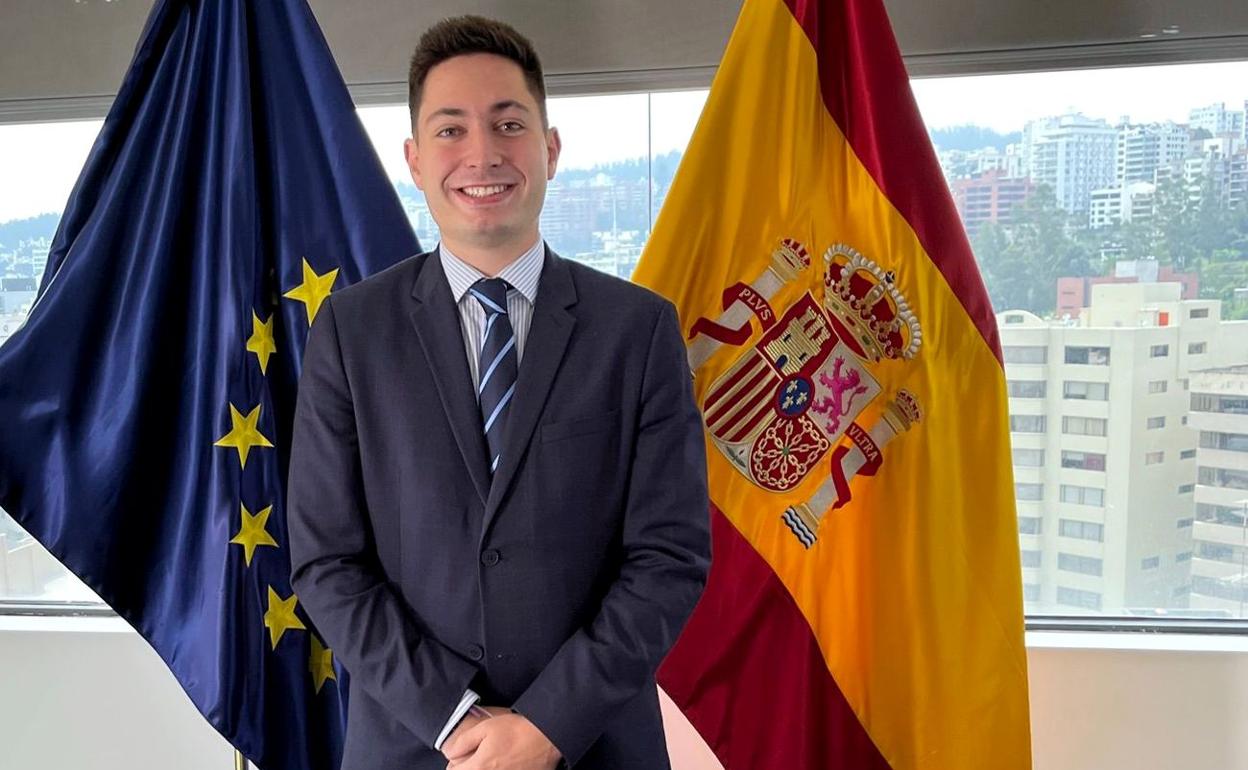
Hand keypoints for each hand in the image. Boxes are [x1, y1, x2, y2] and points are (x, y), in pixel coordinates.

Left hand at [443, 711, 561, 769]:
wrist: (547, 738)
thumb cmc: (519, 731)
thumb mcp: (486, 727)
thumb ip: (463, 742)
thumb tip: (450, 753)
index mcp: (479, 768)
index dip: (458, 763)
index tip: (465, 757)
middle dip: (472, 767)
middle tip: (482, 757)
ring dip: (487, 769)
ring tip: (497, 760)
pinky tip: (508, 764)